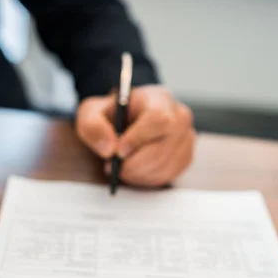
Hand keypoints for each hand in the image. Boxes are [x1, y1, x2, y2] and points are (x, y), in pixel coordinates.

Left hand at [76, 86, 195, 186]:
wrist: (125, 122)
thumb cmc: (110, 116)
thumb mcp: (91, 114)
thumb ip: (94, 127)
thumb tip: (109, 149)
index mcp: (157, 98)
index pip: (158, 118)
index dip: (139, 138)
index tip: (118, 152)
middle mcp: (179, 115)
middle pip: (165, 145)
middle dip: (135, 163)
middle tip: (113, 167)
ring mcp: (186, 137)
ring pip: (167, 163)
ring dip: (139, 173)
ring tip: (121, 169)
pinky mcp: (185, 157)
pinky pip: (170, 174)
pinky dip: (148, 178)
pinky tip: (134, 172)